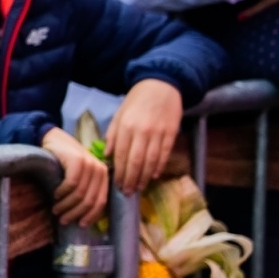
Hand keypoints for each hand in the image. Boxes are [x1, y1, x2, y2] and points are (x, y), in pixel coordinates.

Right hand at [40, 128, 108, 226]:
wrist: (53, 139)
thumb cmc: (64, 162)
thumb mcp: (79, 176)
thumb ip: (86, 190)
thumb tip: (83, 218)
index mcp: (104, 176)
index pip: (101, 202)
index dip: (90, 216)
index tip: (79, 225)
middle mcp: (100, 169)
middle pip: (90, 200)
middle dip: (75, 213)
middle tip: (63, 220)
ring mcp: (90, 163)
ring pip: (80, 194)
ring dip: (66, 205)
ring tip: (56, 210)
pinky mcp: (77, 160)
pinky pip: (71, 184)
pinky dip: (62, 193)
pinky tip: (55, 194)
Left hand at [105, 79, 182, 193]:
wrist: (161, 86)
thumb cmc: (136, 101)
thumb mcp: (119, 114)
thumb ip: (113, 135)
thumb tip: (108, 155)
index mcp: (126, 126)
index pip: (121, 154)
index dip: (119, 172)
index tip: (117, 183)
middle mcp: (141, 131)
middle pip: (135, 161)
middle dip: (130, 179)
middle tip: (127, 192)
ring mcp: (157, 133)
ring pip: (150, 160)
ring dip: (144, 177)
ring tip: (139, 187)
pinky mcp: (171, 133)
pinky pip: (164, 154)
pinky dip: (158, 166)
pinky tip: (153, 175)